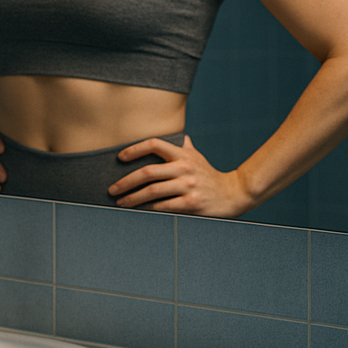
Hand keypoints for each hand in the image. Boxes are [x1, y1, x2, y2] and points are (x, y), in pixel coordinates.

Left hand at [110, 135, 252, 216]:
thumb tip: (181, 136)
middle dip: (126, 181)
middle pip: (147, 172)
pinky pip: (164, 206)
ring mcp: (189, 185)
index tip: (119, 157)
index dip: (134, 149)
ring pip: (153, 191)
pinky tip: (139, 210)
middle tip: (112, 189)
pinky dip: (149, 208)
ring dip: (133, 198)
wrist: (235, 194)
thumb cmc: (210, 176)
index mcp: (183, 154)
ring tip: (120, 202)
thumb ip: (185, 148)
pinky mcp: (192, 203)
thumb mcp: (198, 158)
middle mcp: (185, 168)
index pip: (154, 144)